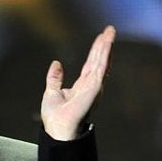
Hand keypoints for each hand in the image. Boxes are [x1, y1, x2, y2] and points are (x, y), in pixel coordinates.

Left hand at [41, 25, 114, 140]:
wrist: (58, 130)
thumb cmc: (55, 118)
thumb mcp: (51, 92)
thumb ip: (55, 78)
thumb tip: (56, 63)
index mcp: (81, 87)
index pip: (90, 66)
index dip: (95, 52)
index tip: (100, 39)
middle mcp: (90, 86)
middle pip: (98, 61)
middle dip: (104, 46)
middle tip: (109, 30)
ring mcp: (93, 87)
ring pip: (101, 62)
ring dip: (106, 47)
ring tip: (110, 32)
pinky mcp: (94, 88)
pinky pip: (100, 68)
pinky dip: (104, 55)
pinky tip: (106, 44)